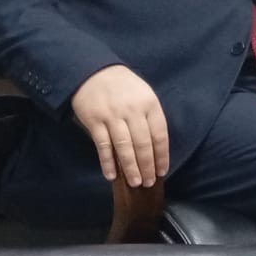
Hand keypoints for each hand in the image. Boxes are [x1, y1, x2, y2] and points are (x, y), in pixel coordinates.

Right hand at [70, 64, 169, 186]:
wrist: (93, 71)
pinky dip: (108, 162)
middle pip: (143, 144)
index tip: (162, 171)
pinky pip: (103, 146)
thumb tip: (155, 147)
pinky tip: (112, 176)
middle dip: (147, 166)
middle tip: (148, 183)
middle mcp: (133, 111)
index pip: (160, 134)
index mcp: (149, 104)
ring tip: (135, 183)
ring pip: (124, 147)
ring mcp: (113, 116)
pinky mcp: (95, 121)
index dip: (162, 155)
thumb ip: (149, 117)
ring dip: (131, 168)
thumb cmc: (123, 86)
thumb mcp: (143, 94)